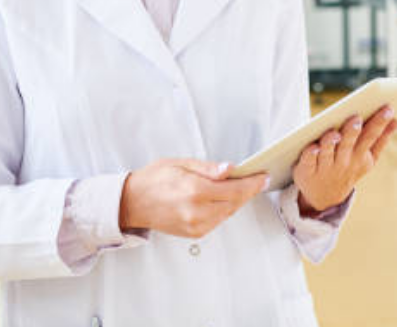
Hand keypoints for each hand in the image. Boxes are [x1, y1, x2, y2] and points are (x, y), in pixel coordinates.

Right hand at [119, 159, 268, 237]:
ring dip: (237, 200)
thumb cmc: (154, 179)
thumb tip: (230, 169)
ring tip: (241, 186)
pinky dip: (225, 209)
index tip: (263, 176)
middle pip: (235, 202)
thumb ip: (207, 168)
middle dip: (248, 191)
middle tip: (256, 179)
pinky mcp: (195, 233)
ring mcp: (196, 225)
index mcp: (195, 190)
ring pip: (229, 212)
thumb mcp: (180, 164)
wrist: (133, 202)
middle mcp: (197, 211)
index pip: (234, 189)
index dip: (252, 183)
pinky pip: (218, 220)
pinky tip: (224, 198)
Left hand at [292, 105, 396, 213]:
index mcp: (360, 157)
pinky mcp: (307, 169)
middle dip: (353, 132)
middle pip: (349, 144)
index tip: (388, 109)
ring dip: (331, 142)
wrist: (325, 196)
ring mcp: (325, 167)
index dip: (379, 123)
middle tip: (357, 118)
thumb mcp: (367, 158)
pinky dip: (311, 154)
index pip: (371, 137)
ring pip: (328, 151)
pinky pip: (308, 160)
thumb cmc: (348, 167)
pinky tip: (314, 147)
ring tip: (335, 132)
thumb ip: (381, 139)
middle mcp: (344, 162)